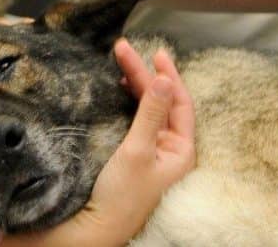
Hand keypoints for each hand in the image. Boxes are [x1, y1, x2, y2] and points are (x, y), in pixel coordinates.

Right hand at [68, 39, 195, 244]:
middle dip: (144, 74)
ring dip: (136, 85)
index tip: (155, 52)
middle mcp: (170, 150)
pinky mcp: (134, 156)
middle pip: (161, 102)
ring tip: (121, 63)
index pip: (180, 103)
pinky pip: (136, 120)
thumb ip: (150, 113)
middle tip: (124, 49)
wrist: (96, 229)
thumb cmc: (121, 197)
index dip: (168, 76)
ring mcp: (152, 153)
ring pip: (148, 109)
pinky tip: (119, 89)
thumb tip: (164, 79)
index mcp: (181, 151)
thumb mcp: (137, 150)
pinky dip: (128, 102)